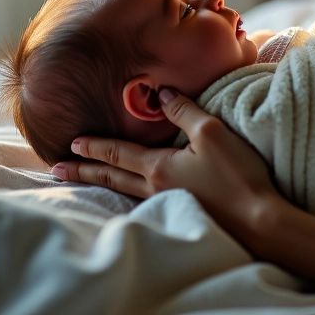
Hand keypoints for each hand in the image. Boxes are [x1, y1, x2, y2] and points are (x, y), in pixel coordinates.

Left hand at [52, 88, 277, 238]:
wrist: (258, 219)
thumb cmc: (236, 174)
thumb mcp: (211, 132)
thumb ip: (183, 111)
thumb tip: (160, 94)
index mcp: (158, 168)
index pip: (117, 154)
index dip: (94, 147)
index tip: (70, 144)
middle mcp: (156, 189)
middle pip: (112, 178)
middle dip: (84, 172)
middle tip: (56, 170)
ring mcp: (168, 204)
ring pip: (124, 192)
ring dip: (101, 185)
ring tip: (84, 182)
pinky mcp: (184, 213)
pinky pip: (142, 202)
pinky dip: (125, 196)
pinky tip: (128, 198)